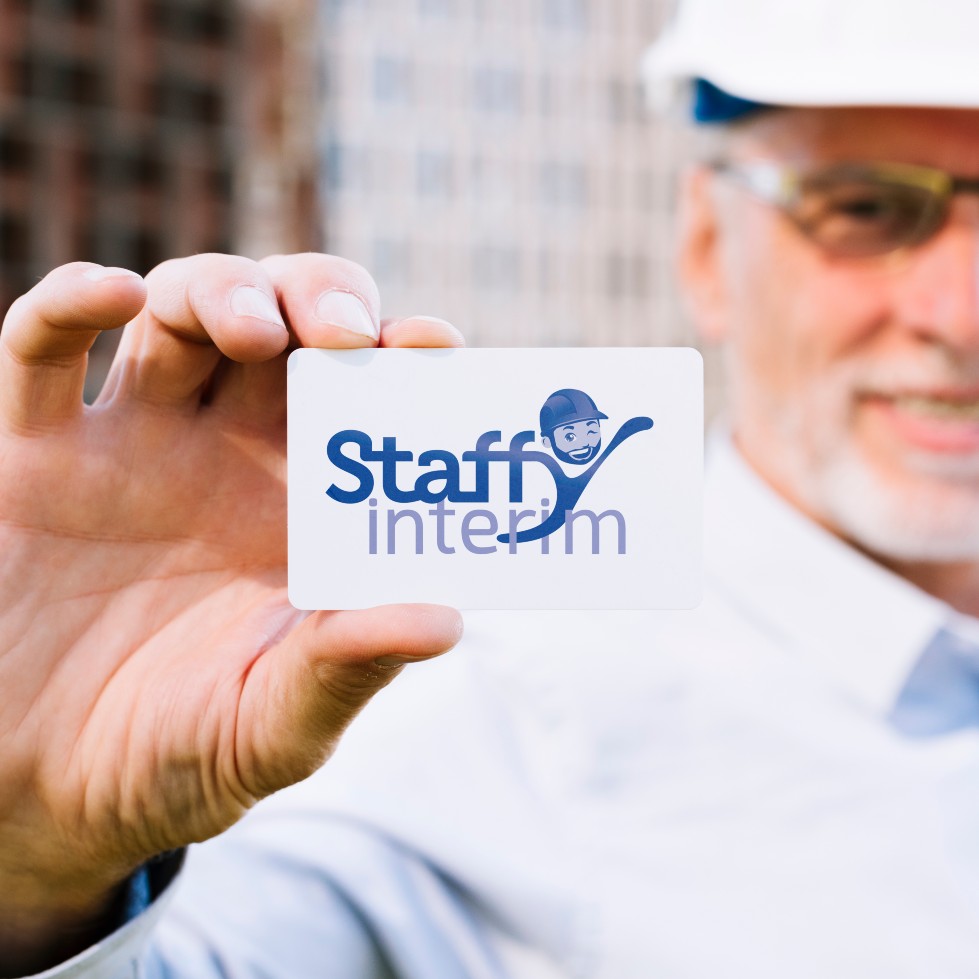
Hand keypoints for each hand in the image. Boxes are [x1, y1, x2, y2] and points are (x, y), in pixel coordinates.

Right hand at [0, 255, 462, 970]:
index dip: (401, 358)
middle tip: (347, 330)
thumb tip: (444, 620)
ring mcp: (132, 444)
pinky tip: (114, 294)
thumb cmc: (179, 754)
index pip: (365, 398)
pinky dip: (71, 305)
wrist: (45, 797)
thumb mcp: (275, 723)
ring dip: (223, 291)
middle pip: (282, 325)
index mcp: (302, 506)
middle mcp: (227, 455)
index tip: (434, 343)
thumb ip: (348, 668)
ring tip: (255, 328)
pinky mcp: (35, 458)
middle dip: (318, 299)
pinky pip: (39, 351)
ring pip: (178, 314)